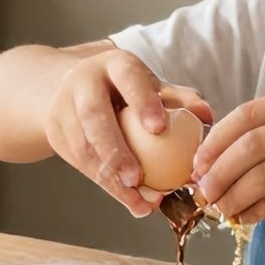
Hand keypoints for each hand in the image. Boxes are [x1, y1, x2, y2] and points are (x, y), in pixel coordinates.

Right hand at [45, 49, 212, 216]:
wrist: (72, 88)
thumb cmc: (126, 89)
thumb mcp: (150, 86)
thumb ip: (179, 100)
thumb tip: (206, 116)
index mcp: (114, 64)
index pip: (128, 79)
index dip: (143, 102)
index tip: (160, 129)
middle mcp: (83, 83)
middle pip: (94, 116)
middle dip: (115, 149)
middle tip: (137, 178)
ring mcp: (64, 108)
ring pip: (82, 145)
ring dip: (110, 177)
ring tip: (138, 200)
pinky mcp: (57, 134)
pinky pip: (80, 163)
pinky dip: (105, 185)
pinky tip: (129, 201)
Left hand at [192, 87, 264, 223]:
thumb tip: (222, 157)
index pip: (248, 114)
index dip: (216, 139)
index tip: (198, 161)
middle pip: (250, 145)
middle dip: (217, 170)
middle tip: (201, 190)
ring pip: (262, 175)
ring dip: (233, 194)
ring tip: (218, 207)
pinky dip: (256, 210)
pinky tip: (244, 216)